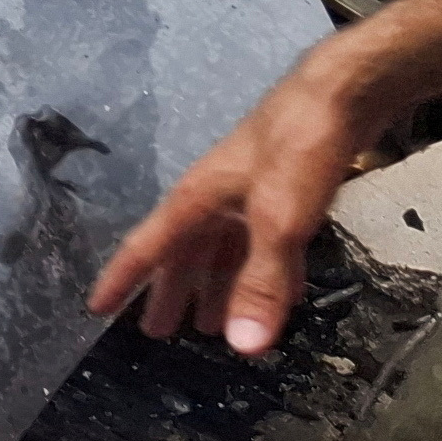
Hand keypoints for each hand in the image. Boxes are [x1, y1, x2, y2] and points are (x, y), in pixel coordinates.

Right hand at [86, 53, 383, 353]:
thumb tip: (241, 348)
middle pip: (184, 253)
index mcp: (198, 200)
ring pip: (223, 252)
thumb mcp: (279, 219)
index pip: (148, 246)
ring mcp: (251, 195)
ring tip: (210, 325)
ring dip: (215, 287)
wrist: (345, 92)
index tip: (96, 308)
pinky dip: (262, 273)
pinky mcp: (287, 194)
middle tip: (158, 332)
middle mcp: (217, 198)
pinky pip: (263, 245)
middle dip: (170, 292)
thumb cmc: (298, 148)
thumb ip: (262, 281)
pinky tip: (277, 294)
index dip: (122, 278)